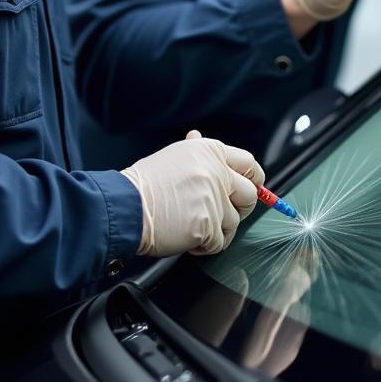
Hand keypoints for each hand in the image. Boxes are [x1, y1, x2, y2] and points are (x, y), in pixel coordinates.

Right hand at [120, 130, 263, 256]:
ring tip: (193, 227)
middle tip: (221, 215)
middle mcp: (217, 172)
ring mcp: (214, 199)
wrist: (125, 206)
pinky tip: (188, 239)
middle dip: (240, 209)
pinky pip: (218, 242)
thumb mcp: (173, 156)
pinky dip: (205, 246)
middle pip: (250, 195)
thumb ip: (194, 151)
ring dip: (217, 231)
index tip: (254, 189)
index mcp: (211, 152)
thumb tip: (197, 136)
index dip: (255, 180)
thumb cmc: (145, 184)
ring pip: (233, 223)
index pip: (250, 164)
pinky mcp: (208, 225)